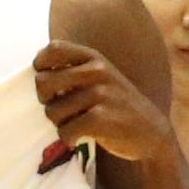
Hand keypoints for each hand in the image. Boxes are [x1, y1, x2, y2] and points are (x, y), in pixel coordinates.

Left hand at [28, 39, 164, 163]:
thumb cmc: (116, 106)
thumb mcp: (101, 78)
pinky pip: (64, 130)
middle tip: (61, 110)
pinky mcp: (101, 118)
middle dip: (47, 101)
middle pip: (42, 82)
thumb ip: (74, 70)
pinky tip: (79, 139)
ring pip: (51, 111)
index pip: (52, 49)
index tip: (49, 83)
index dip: (41, 67)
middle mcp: (97, 71)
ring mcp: (100, 94)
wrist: (152, 133)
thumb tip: (37, 71)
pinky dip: (68, 138)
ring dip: (59, 123)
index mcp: (94, 58)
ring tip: (77, 124)